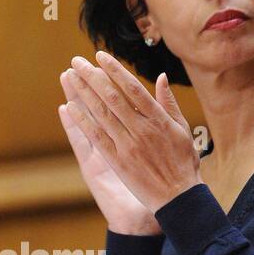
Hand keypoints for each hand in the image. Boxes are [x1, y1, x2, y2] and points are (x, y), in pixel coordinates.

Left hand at [59, 50, 201, 215]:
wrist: (178, 198)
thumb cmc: (184, 162)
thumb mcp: (182, 129)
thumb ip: (168, 103)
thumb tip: (160, 77)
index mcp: (158, 119)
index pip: (132, 88)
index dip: (114, 70)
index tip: (100, 56)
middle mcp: (141, 129)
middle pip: (111, 97)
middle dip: (91, 76)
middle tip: (76, 61)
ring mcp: (127, 145)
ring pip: (100, 113)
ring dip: (82, 93)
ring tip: (69, 76)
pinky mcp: (117, 161)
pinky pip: (96, 137)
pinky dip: (82, 121)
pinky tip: (70, 107)